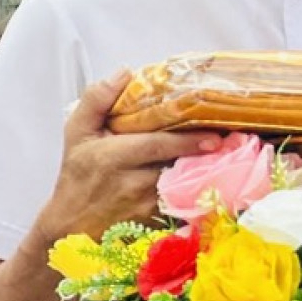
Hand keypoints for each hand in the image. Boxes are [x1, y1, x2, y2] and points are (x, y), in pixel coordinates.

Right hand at [30, 73, 212, 248]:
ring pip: (184, 185)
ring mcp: (146, 207)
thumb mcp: (76, 134)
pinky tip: (207, 182)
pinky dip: (196, 192)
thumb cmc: (77, 177)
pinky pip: (183, 204)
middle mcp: (132, 183)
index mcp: (113, 157)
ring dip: (203, 172)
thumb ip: (96, 100)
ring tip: (225, 159)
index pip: (157, 146)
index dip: (187, 141)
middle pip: (178, 165)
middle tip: (230, 141)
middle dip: (204, 154)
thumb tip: (124, 73)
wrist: (71, 227)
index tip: (214, 137)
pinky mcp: (156, 223)